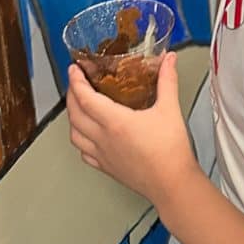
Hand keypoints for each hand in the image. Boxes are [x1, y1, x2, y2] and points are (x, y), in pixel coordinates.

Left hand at [67, 54, 197, 206]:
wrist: (172, 183)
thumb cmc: (170, 149)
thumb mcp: (169, 108)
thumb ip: (167, 80)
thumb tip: (169, 59)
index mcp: (115, 122)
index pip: (85, 98)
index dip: (76, 82)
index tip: (74, 69)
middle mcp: (103, 139)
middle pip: (75, 115)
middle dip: (72, 95)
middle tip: (76, 82)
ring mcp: (102, 155)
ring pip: (75, 135)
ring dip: (72, 117)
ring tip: (79, 105)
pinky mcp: (107, 168)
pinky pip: (84, 153)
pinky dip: (80, 139)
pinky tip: (88, 135)